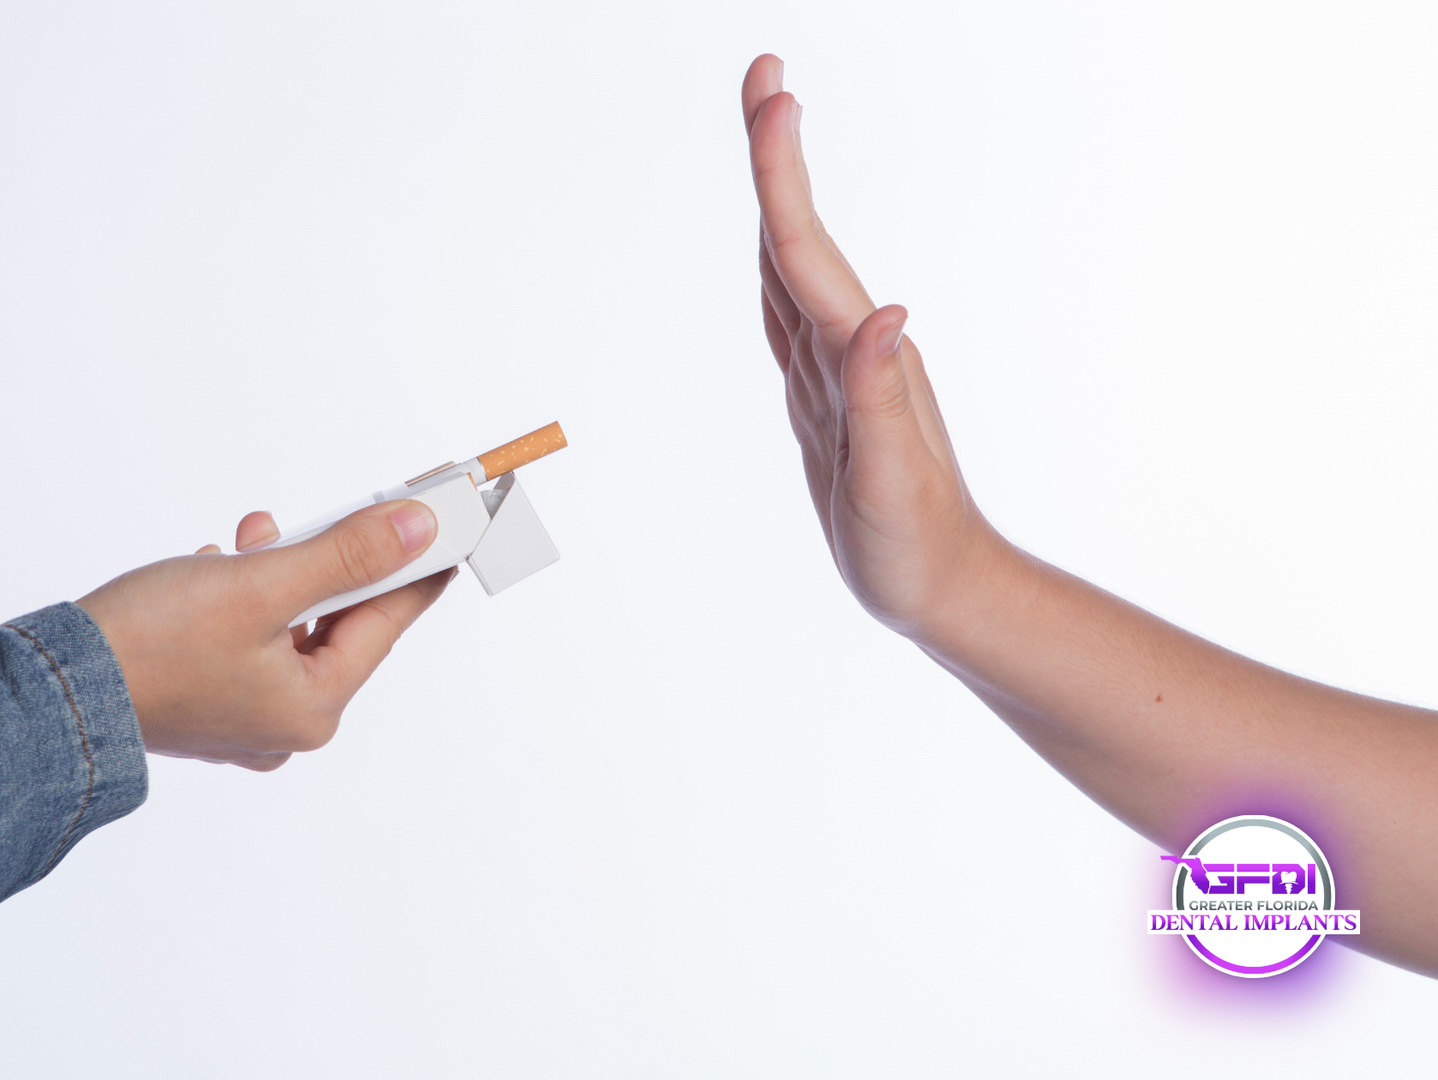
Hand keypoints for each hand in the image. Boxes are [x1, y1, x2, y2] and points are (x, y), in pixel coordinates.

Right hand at [77, 502, 451, 770]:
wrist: (51, 692)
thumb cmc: (152, 645)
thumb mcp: (261, 585)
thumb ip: (344, 555)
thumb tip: (416, 530)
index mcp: (314, 708)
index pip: (385, 621)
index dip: (415, 566)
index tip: (446, 530)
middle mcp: (285, 725)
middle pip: (335, 623)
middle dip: (326, 562)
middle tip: (337, 513)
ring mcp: (243, 719)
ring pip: (286, 627)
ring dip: (275, 573)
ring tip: (249, 540)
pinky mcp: (203, 703)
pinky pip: (245, 640)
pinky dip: (238, 599)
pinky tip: (211, 570)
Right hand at [742, 54, 1005, 641]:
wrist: (943, 585)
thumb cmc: (916, 543)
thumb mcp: (893, 480)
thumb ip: (883, 397)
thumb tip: (883, 315)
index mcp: (856, 357)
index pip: (805, 251)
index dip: (781, 174)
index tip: (775, 96)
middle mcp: (847, 346)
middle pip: (797, 234)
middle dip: (774, 154)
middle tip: (763, 76)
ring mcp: (835, 368)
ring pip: (792, 264)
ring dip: (776, 195)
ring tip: (766, 132)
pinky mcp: (828, 395)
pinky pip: (789, 313)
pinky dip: (774, 264)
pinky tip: (771, 254)